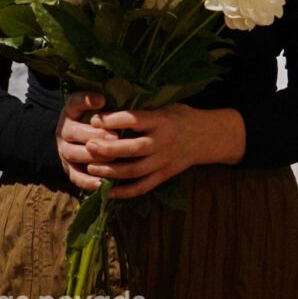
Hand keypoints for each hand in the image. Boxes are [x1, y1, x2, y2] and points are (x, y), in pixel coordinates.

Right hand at [55, 92, 120, 192]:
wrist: (77, 140)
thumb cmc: (94, 120)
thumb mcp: (95, 107)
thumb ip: (96, 102)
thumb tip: (100, 99)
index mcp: (71, 112)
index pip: (75, 102)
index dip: (86, 101)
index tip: (102, 100)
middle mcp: (64, 131)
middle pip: (76, 133)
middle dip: (97, 135)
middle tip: (116, 136)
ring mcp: (65, 152)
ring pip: (75, 155)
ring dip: (94, 157)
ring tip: (114, 158)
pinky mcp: (69, 170)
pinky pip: (76, 177)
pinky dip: (88, 181)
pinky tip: (102, 183)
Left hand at [83, 102, 246, 198]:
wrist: (208, 137)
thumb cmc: (182, 117)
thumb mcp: (166, 106)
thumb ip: (143, 112)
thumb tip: (110, 111)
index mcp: (162, 120)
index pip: (134, 120)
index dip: (112, 120)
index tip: (94, 120)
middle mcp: (163, 142)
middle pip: (132, 149)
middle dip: (107, 148)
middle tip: (88, 146)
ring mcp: (164, 161)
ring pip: (134, 171)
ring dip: (110, 170)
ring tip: (91, 166)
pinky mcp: (165, 175)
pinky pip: (142, 187)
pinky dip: (124, 192)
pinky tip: (107, 191)